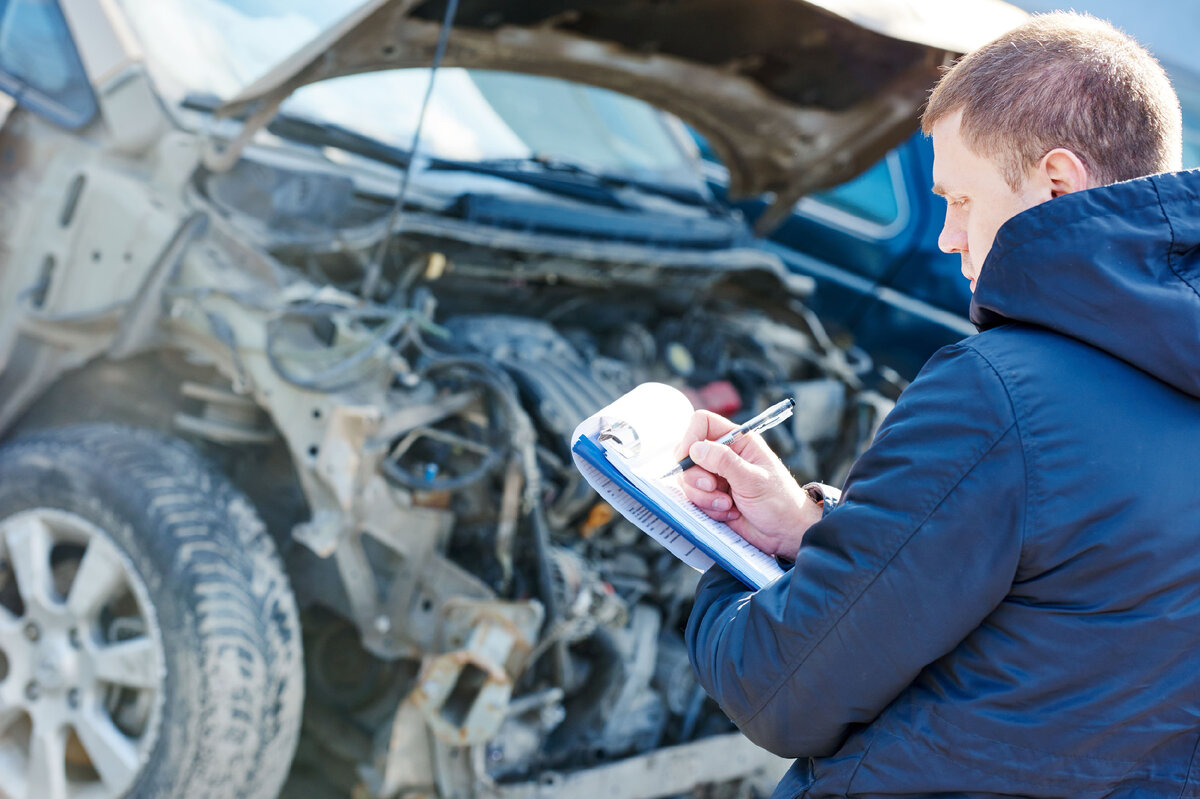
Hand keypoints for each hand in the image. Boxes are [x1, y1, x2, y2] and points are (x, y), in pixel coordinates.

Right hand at [672, 411, 820, 559]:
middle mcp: (724, 456)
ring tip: (728, 505)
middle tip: (713, 487)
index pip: (702, 423)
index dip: (690, 438)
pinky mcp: (712, 496)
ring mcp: (716, 477)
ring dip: (704, 496)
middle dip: (696, 476)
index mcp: (738, 441)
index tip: (688, 459)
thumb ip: (724, 461)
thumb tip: (695, 448)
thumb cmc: (780, 502)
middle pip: (688, 454)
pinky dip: (708, 508)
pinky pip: (694, 499)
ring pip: (688, 479)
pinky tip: (729, 513)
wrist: (786, 533)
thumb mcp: (753, 480)